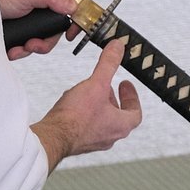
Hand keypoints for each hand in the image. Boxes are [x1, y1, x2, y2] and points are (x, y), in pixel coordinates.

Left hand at [0, 0, 78, 59]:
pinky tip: (15, 48)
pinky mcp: (25, 26)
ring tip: (21, 47)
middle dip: (46, 39)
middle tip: (34, 45)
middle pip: (58, 24)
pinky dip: (24, 49)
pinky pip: (33, 41)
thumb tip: (71, 5)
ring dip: (34, 46)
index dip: (74, 19)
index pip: (71, 1)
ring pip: (46, 36)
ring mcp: (34, 13)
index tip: (71, 33)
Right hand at [31, 39, 141, 169]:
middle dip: (113, 99)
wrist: (54, 137)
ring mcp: (93, 140)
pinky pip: (86, 126)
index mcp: (120, 126)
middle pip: (119, 117)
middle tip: (108, 87)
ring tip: (91, 92)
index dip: (132, 97)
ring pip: (102, 122)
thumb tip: (118, 48)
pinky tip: (74, 104)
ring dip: (99, 107)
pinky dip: (85, 114)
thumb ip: (108, 64)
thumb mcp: (96, 84)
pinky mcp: (78, 141)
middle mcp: (109, 136)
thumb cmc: (76, 117)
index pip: (135, 113)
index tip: (126, 85)